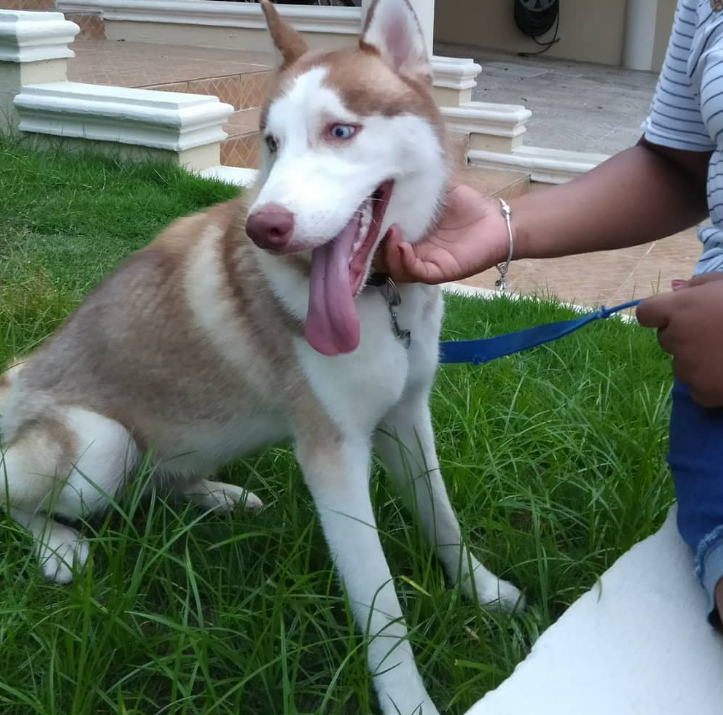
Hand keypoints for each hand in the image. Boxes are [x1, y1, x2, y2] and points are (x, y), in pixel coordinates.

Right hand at [374, 183, 509, 283]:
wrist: (498, 220)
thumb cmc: (470, 207)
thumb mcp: (439, 191)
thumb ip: (418, 185)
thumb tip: (396, 167)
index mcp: (411, 234)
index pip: (381, 238)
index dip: (371, 230)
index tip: (365, 213)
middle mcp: (414, 251)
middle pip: (383, 258)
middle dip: (374, 245)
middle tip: (373, 227)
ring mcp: (425, 263)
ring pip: (396, 269)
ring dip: (388, 253)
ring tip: (391, 232)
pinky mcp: (439, 271)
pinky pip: (416, 272)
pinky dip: (406, 261)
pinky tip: (403, 245)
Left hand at [636, 273, 722, 406]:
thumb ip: (697, 285)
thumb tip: (676, 291)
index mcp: (680, 308)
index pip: (646, 313)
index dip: (660, 314)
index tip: (675, 315)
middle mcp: (677, 338)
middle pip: (665, 339)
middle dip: (684, 335)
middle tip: (716, 332)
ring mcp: (689, 368)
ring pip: (680, 365)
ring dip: (696, 360)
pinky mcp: (704, 392)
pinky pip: (695, 389)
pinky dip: (708, 384)